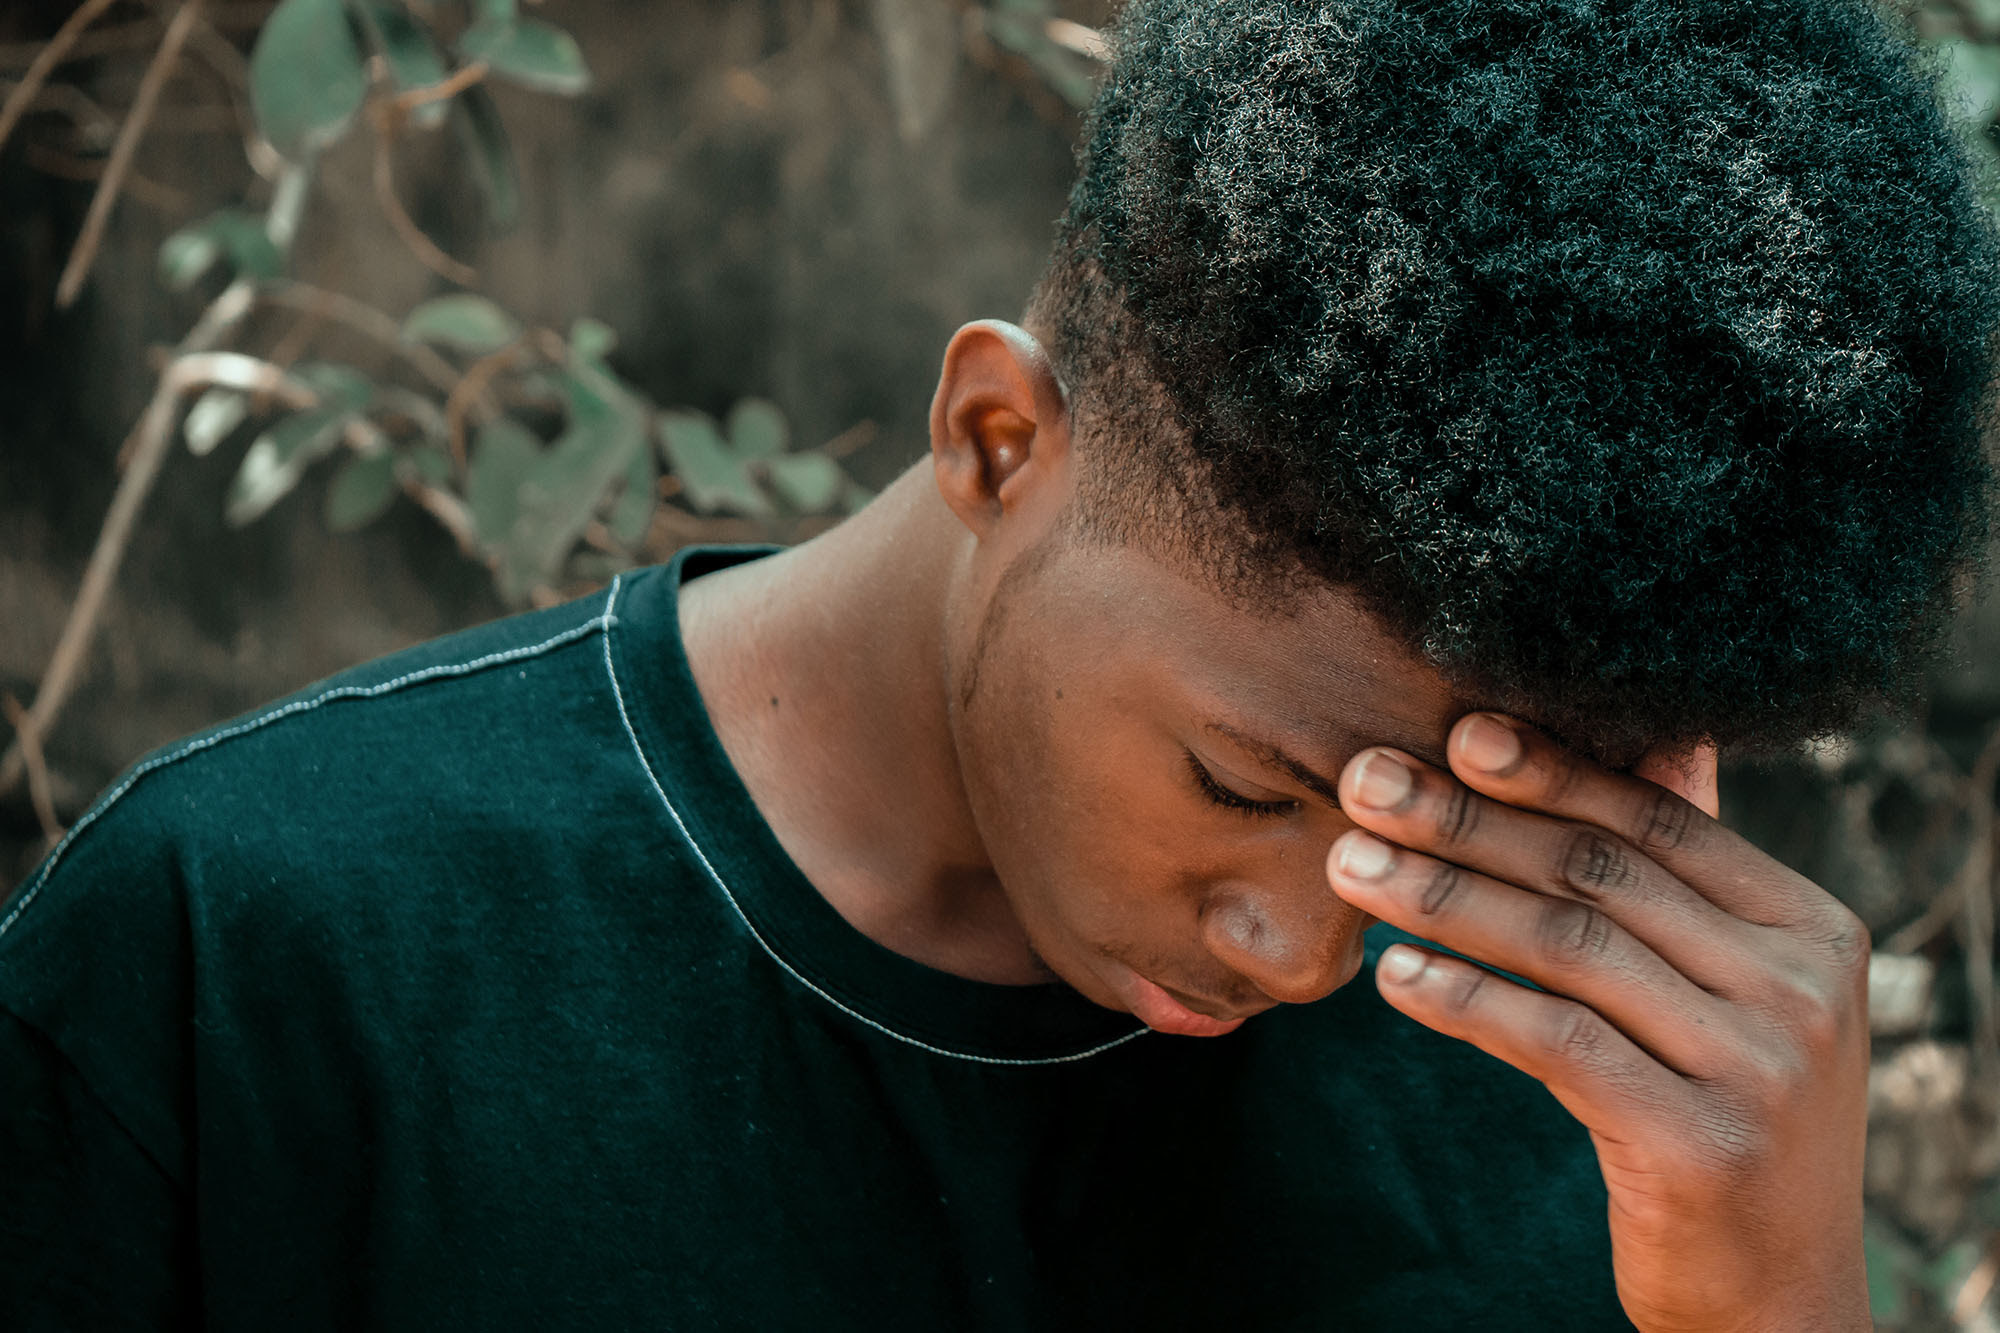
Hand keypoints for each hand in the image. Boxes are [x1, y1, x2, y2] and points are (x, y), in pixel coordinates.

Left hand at [1324, 715, 1870, 1332]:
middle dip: (1467, 820)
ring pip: (1565, 947)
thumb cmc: (1727, 1119)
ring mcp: (1757, 1067)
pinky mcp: (1699, 1142)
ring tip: (1352, 867)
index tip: (1454, 733)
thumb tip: (1658, 740)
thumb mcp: (1737, 994)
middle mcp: (1797, 989)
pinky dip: (1465, 999)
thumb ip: (1690, 881)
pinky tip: (1394, 975)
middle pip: (1598, 874)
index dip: (1552, 769)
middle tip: (1363, 782)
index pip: (1658, 822)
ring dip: (1442, 897)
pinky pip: (1554, 1042)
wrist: (1781, 1299)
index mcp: (1810, 930)